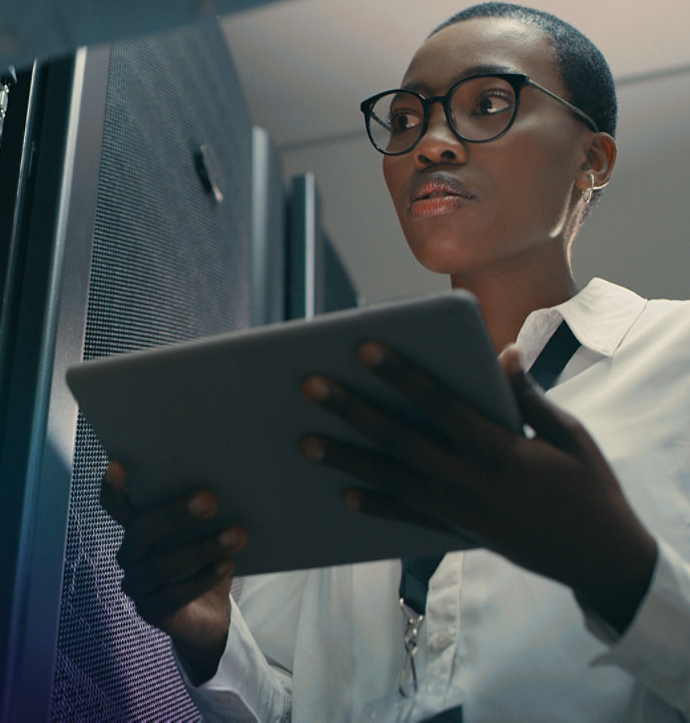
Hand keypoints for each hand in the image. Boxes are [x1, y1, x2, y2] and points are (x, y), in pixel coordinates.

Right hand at [98, 462, 245, 683]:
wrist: (209, 612)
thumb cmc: (204, 560)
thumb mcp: (201, 532)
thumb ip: (199, 512)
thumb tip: (220, 486)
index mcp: (135, 528)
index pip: (115, 506)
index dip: (112, 488)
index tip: (117, 465)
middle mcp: (129, 555)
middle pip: (140, 531)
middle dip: (174, 514)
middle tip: (210, 499)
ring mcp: (137, 586)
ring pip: (160, 566)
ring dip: (200, 548)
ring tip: (235, 535)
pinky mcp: (152, 612)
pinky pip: (174, 595)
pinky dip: (203, 579)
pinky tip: (227, 565)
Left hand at [300, 342, 657, 632]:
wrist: (600, 558)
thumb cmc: (588, 486)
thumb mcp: (568, 435)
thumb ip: (527, 396)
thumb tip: (501, 352)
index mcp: (500, 447)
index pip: (439, 402)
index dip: (400, 373)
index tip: (364, 346)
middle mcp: (470, 479)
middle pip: (398, 438)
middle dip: (351, 409)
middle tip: (309, 384)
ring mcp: (458, 509)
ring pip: (390, 478)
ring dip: (345, 458)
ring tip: (304, 441)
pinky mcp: (455, 531)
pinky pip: (405, 518)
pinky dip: (373, 506)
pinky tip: (340, 493)